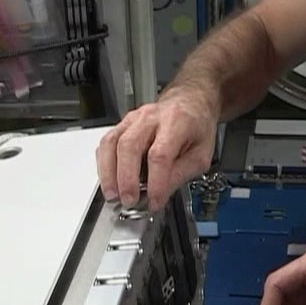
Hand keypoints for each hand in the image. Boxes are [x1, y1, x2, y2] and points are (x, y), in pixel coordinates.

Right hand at [96, 86, 217, 210]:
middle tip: (129, 200)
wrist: (189, 102)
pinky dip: (104, 165)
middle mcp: (151, 117)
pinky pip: (106, 143)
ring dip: (109, 172)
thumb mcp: (201, 155)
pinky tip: (109, 180)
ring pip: (112, 143)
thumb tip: (161, 194)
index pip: (160, 154)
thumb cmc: (196, 127)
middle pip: (130, 146)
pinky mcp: (122, 124)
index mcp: (176, 122)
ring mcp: (133, 119)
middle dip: (126, 178)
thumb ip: (181, 174)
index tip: (154, 201)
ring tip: (113, 194)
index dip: (155, 182)